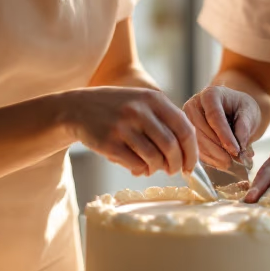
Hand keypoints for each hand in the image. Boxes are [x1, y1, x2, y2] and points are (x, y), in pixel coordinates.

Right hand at [68, 87, 197, 176]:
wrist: (78, 107)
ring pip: (154, 158)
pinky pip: (136, 164)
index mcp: (154, 99)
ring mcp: (124, 126)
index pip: (184, 129)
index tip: (191, 165)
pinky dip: (141, 170)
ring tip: (153, 168)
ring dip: (158, 169)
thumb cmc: (117, 108)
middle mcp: (140, 111)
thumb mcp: (142, 102)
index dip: (192, 152)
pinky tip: (138, 168)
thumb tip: (187, 153)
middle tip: (174, 171)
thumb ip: (165, 120)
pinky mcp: (109, 143)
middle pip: (171, 146)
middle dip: (177, 164)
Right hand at [181, 86, 260, 171]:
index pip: (214, 115)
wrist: (234, 109)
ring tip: (228, 164)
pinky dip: (208, 158)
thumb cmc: (242, 108)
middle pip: (201, 130)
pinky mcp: (187, 133)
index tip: (236, 150)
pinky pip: (194, 149)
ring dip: (212, 156)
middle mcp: (194, 104)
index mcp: (210, 94)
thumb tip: (239, 149)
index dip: (225, 135)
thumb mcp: (249, 113)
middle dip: (217, 148)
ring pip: (196, 141)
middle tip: (232, 161)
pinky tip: (220, 163)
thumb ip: (244, 128)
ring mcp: (187, 119)